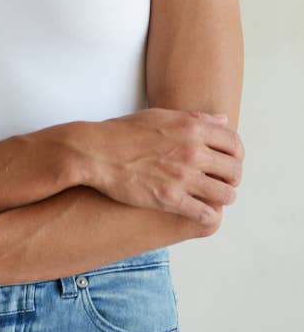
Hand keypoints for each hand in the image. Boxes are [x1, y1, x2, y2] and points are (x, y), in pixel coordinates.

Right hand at [82, 109, 243, 225]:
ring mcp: (182, 177)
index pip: (234, 144)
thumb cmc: (123, 132)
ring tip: (213, 198)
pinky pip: (205, 214)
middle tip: (222, 182)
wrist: (95, 152)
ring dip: (223, 198)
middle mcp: (192, 152)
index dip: (237, 155)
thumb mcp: (160, 115)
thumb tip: (223, 121)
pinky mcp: (170, 199)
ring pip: (225, 195)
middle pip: (234, 171)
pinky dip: (209, 216)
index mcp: (191, 128)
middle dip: (232, 178)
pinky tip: (202, 213)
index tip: (229, 162)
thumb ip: (195, 118)